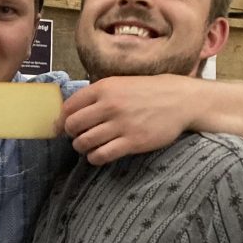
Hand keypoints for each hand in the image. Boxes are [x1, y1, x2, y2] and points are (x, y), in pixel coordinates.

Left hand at [62, 75, 198, 163]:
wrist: (180, 100)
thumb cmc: (147, 92)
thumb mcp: (119, 84)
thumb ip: (97, 95)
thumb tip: (70, 112)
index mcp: (103, 88)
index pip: (69, 107)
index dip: (62, 120)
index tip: (63, 127)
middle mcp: (109, 105)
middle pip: (73, 126)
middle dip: (71, 134)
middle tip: (79, 136)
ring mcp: (121, 124)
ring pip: (84, 143)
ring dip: (82, 147)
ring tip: (89, 146)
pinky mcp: (132, 142)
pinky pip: (101, 155)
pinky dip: (95, 158)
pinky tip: (99, 155)